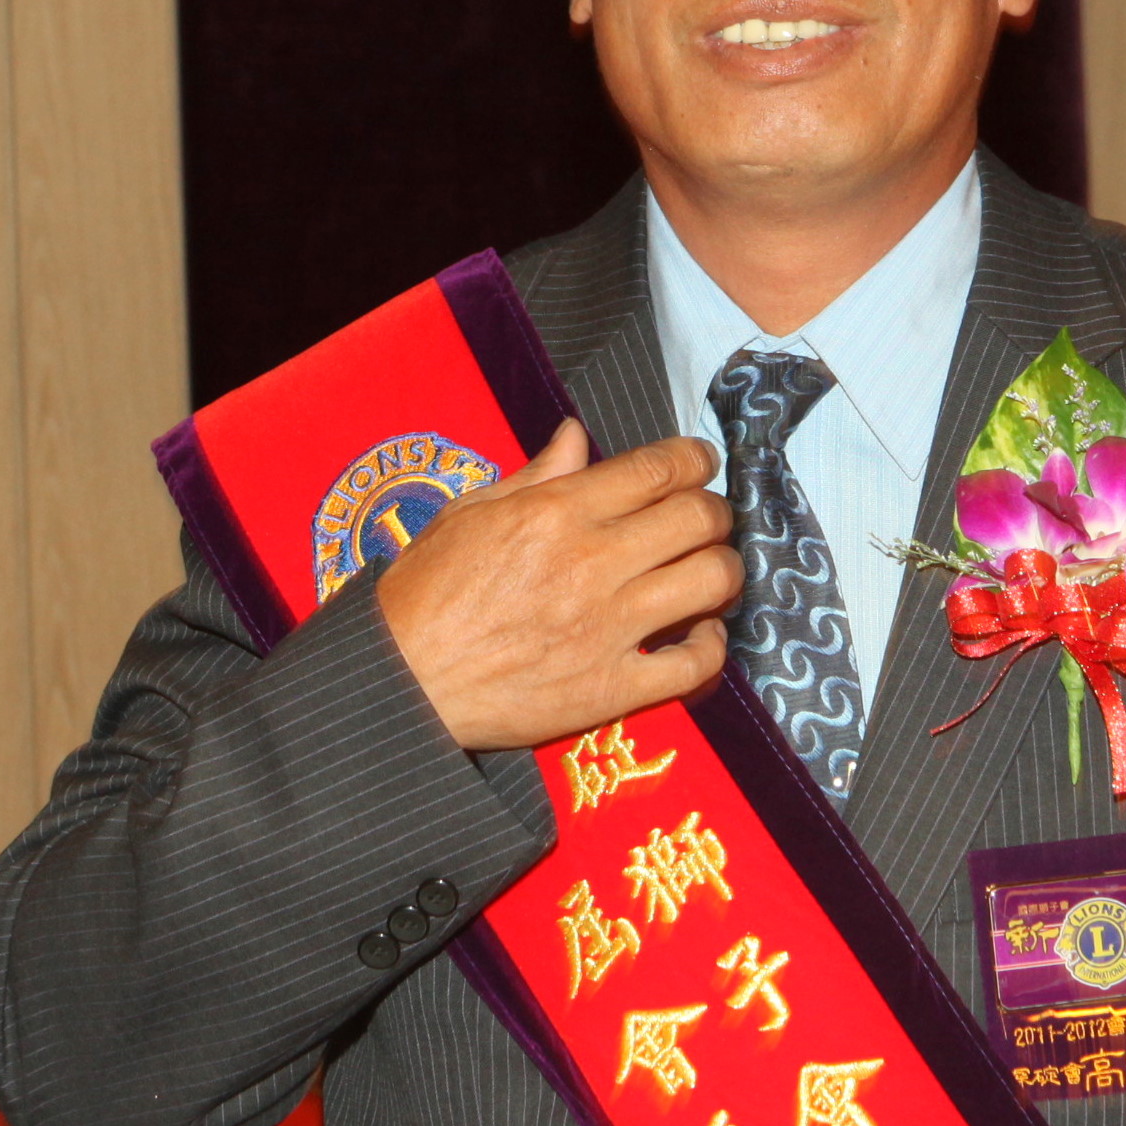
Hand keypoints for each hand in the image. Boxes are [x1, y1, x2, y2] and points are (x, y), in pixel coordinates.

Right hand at [375, 420, 738, 750]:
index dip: (695, 458)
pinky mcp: (611, 689)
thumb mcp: (469, 513)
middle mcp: (591, 563)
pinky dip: (711, 646)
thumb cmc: (424, 593)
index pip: (658, 469)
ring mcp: (607, 628)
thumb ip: (535, 475)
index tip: (702, 461)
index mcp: (556, 513)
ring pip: (711, 582)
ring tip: (712, 573)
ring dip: (726, 571)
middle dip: (717, 511)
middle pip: (699, 518)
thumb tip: (576, 436)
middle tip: (709, 518)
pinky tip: (701, 636)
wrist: (399, 682)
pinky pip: (693, 665)